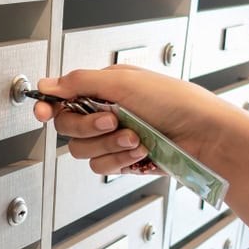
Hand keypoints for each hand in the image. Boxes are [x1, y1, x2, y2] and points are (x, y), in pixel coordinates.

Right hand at [33, 65, 233, 174]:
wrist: (205, 136)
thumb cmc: (176, 102)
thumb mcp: (124, 82)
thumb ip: (80, 82)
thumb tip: (47, 84)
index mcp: (104, 88)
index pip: (63, 98)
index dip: (49, 106)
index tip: (43, 112)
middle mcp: (106, 112)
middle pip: (68, 127)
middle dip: (89, 126)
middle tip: (112, 120)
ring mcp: (114, 138)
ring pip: (82, 150)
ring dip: (109, 145)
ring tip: (136, 137)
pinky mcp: (123, 160)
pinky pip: (101, 166)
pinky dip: (119, 160)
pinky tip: (140, 151)